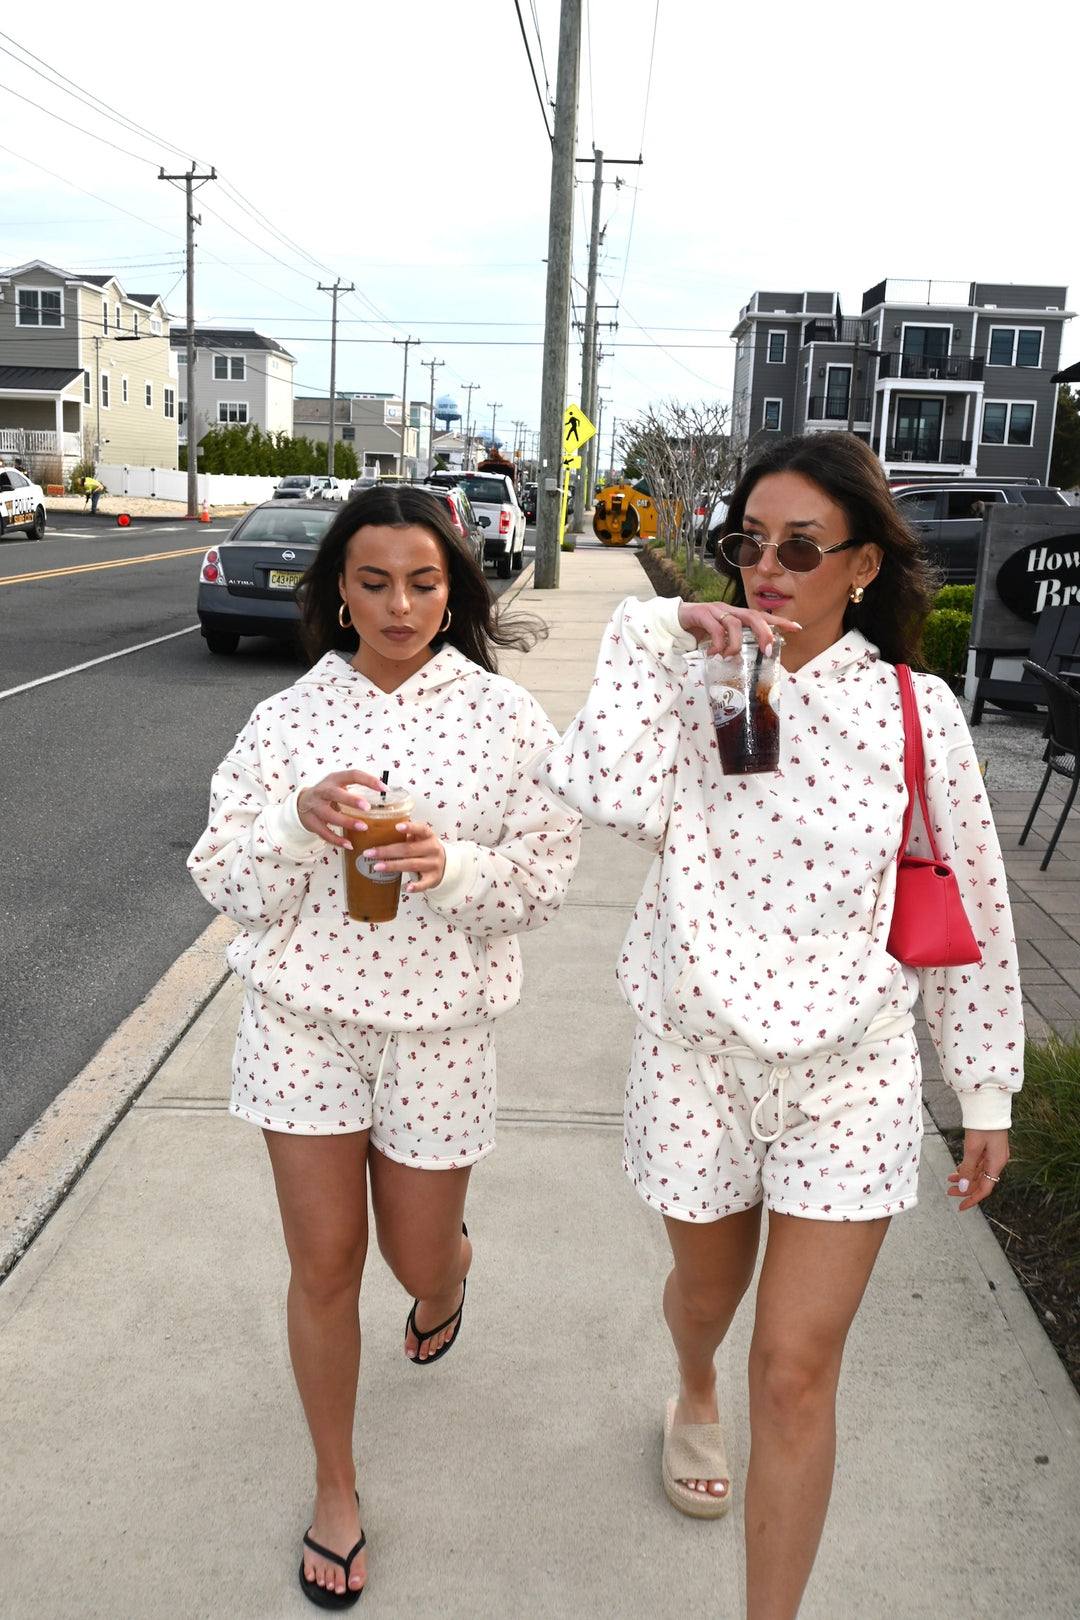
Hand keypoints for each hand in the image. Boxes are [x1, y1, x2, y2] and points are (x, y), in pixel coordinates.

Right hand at [296, 770, 387, 849]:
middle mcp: (323, 791)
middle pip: (334, 793)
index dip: (369, 780)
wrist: (302, 803)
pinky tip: (349, 844)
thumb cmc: (328, 794)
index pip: (352, 775)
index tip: (384, 788)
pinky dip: (337, 840)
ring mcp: (315, 807)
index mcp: (334, 779)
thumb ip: (357, 788)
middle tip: (367, 807)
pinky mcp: (312, 822)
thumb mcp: (340, 785)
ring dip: (346, 822)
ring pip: (329, 815)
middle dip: (351, 800)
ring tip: (363, 827)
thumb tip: (385, 795)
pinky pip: (324, 833)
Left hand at [366, 819, 446, 893]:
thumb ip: (406, 835)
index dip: (410, 828)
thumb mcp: (420, 838)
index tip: (397, 827)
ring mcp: (433, 864)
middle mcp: (432, 849)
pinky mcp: (433, 878)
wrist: (446, 864)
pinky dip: (416, 886)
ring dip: (393, 866)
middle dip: (387, 851)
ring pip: (411, 865)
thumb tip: (379, 833)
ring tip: (377, 867)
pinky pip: (424, 883)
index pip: (420, 829)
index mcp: (428, 836)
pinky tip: (407, 887)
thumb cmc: (426, 849)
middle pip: (408, 849)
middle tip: (370, 853)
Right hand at [677, 601, 801, 656]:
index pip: (762, 616)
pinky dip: (718, 644)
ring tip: (728, 656)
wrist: (674, 621)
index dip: (779, 621)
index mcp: (736, 615)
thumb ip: (733, 644)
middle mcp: (728, 610)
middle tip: (767, 650)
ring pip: (734, 624)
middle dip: (764, 633)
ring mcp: (715, 610)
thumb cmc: (699, 630)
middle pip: (753, 616)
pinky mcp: (701, 613)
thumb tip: (744, 662)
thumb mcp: (720, 638)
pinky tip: (713, 654)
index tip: (796, 628)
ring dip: (735, 644)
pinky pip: (715, 629)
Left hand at [947, 1129, 1009, 1211]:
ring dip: (965, 1177)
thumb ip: (968, 1169)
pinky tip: (958, 1169)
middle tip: (949, 1192)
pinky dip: (968, 1168)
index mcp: (997, 1163)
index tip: (961, 1206)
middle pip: (981, 1181)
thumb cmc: (983, 1125)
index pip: (985, 1189)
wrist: (988, 1104)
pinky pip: (978, 1163)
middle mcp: (997, 1161)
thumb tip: (963, 1188)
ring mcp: (994, 1154)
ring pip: (978, 1172)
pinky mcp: (989, 1147)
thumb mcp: (972, 1148)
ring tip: (949, 1180)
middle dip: (965, 1188)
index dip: (972, 1199)